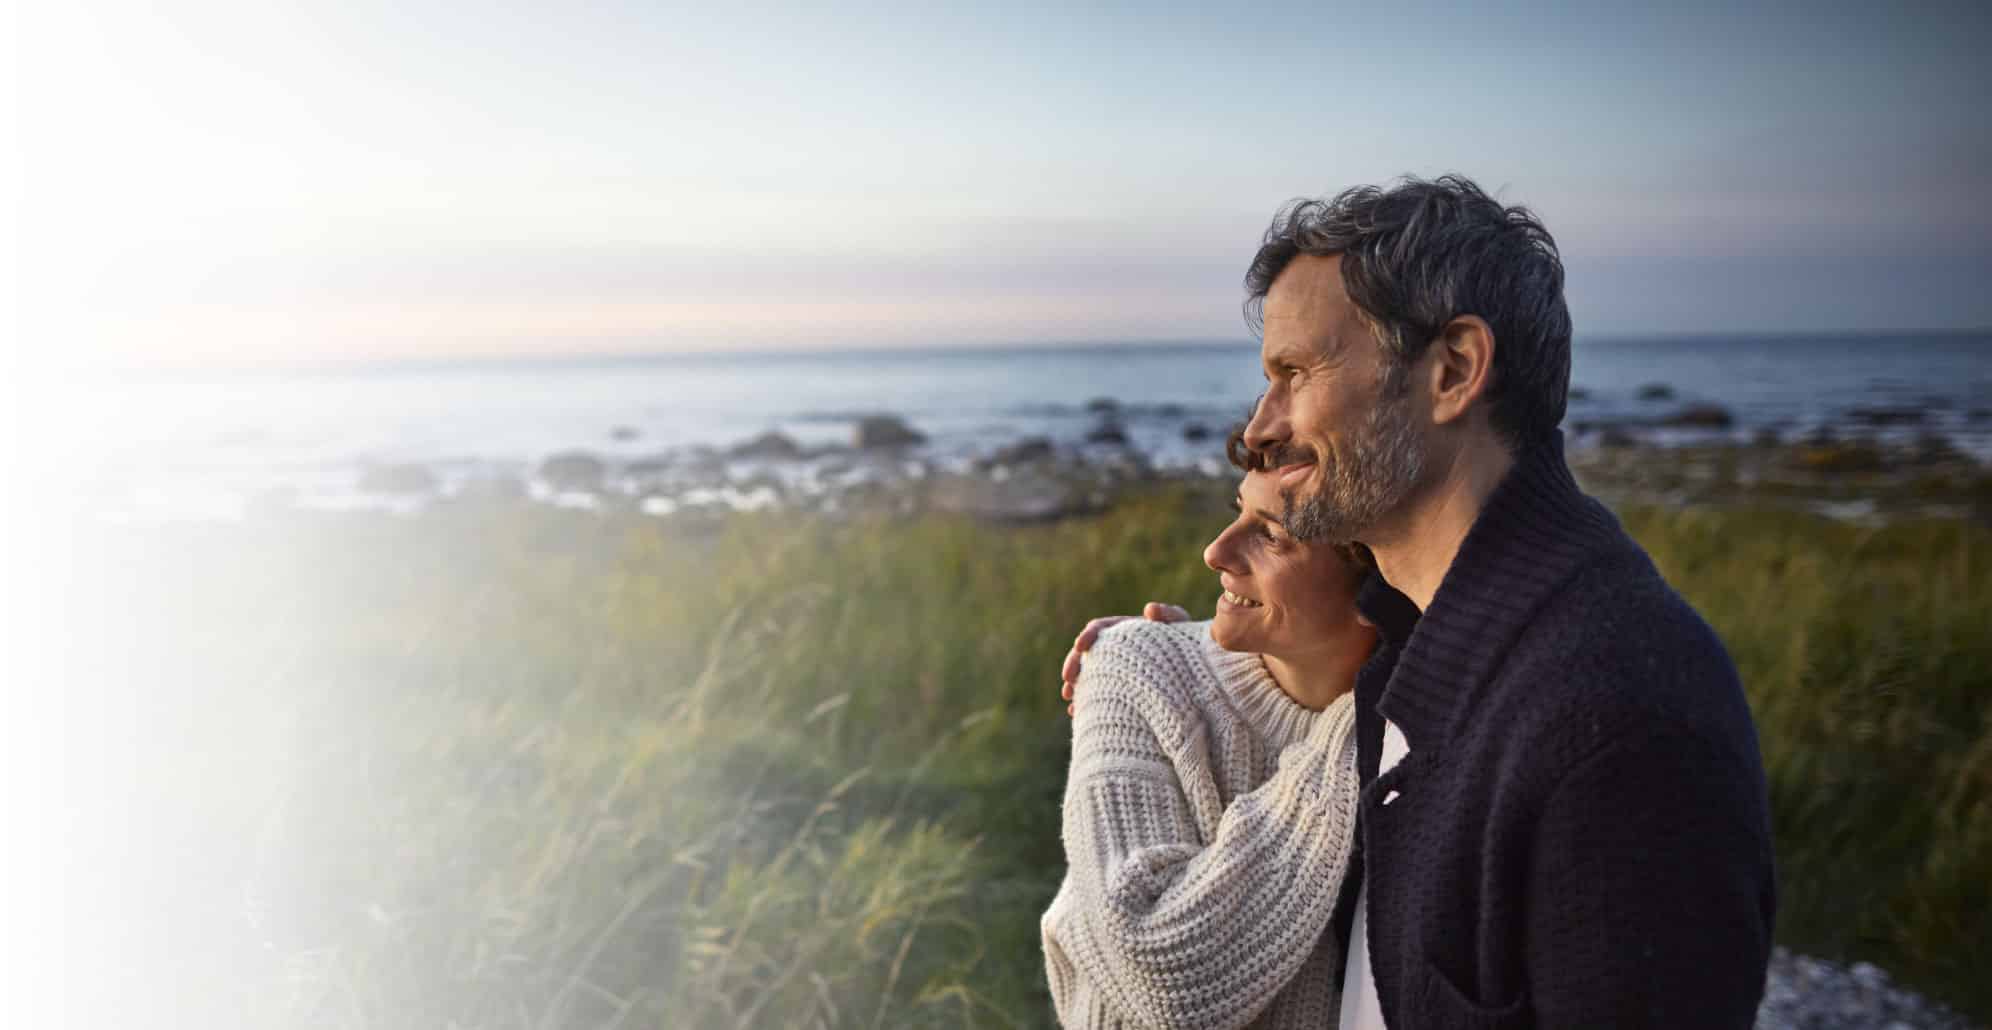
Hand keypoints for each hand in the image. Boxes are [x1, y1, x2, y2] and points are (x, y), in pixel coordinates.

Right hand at [1059, 602, 1190, 715]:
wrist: (1194, 665)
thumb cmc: (1187, 639)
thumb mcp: (1181, 624)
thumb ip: (1168, 614)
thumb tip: (1149, 609)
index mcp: (1123, 630)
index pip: (1098, 629)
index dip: (1086, 636)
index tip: (1080, 646)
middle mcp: (1114, 649)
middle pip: (1086, 654)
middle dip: (1073, 665)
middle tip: (1067, 680)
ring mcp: (1114, 669)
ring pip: (1088, 675)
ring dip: (1076, 685)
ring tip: (1070, 699)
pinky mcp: (1118, 688)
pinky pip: (1097, 694)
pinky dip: (1086, 702)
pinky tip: (1078, 713)